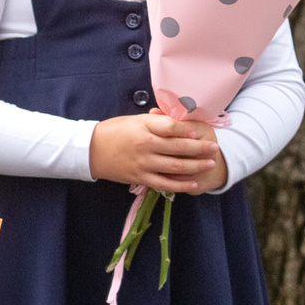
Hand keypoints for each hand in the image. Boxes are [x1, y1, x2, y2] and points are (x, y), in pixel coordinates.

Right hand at [89, 113, 224, 191]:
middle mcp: (145, 145)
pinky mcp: (140, 177)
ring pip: (176, 167)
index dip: (188, 130)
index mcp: (143, 127)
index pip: (172, 128)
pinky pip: (164, 183)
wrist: (90, 150)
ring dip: (196, 166)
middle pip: (179, 147)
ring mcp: (143, 163)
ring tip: (210, 164)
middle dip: (201, 148)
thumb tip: (181, 123)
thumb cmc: (114, 131)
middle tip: (214, 148)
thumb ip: (157, 122)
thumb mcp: (134, 120)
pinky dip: (180, 185)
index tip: (198, 132)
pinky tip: (193, 183)